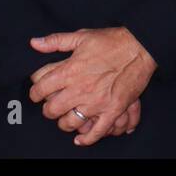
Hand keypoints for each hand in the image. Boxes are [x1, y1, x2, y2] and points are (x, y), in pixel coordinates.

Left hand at [28, 27, 156, 146]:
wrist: (141, 47)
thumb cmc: (112, 41)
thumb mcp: (82, 36)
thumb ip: (56, 41)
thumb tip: (34, 43)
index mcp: (70, 71)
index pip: (40, 89)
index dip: (36, 92)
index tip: (39, 91)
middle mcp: (80, 89)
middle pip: (51, 110)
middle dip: (48, 109)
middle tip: (53, 104)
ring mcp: (96, 102)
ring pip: (69, 123)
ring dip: (65, 122)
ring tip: (67, 116)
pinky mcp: (112, 110)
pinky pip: (96, 132)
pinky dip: (86, 139)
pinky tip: (80, 138)